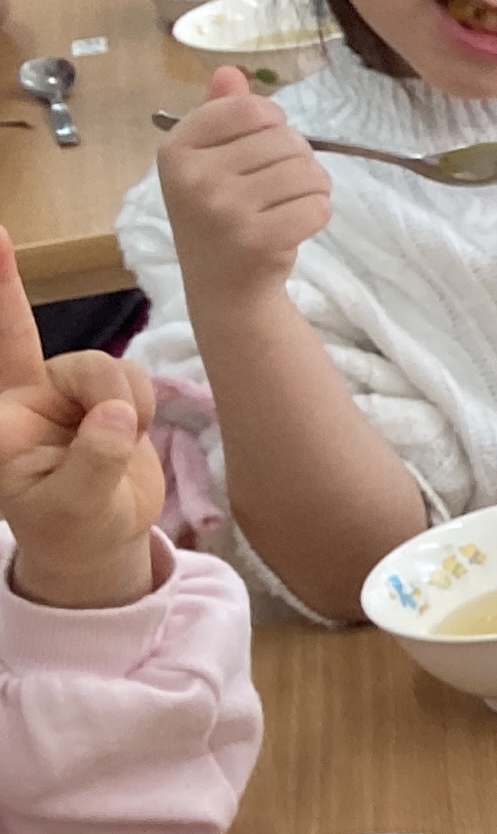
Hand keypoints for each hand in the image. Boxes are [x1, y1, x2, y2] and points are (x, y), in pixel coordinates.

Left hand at [0, 231, 163, 610]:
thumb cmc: (73, 531)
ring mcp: (68, 395)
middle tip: (117, 437)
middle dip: (107, 394)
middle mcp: (31, 397)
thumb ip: (94, 461)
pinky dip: (144, 406)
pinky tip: (131, 434)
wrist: (101, 544)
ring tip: (121, 447)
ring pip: (113, 369)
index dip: (0, 290)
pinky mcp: (105, 396)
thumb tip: (116, 414)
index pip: (1, 344)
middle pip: (79, 363)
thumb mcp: (77, 507)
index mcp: (6, 421)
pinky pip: (136, 377)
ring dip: (130, 407)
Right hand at [157, 66, 331, 300]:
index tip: (261, 148)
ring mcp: (224, 210)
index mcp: (177, 149)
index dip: (274, 124)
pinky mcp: (258, 240)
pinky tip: (292, 226)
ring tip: (285, 205)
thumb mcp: (207, 161)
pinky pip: (318, 206)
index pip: (252, 108)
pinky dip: (317, 214)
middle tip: (275, 187)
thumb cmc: (219, 213)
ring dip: (312, 186)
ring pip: (308, 171)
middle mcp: (194, 177)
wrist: (222, 285)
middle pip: (286, 139)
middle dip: (296, 159)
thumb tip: (229, 71)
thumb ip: (220, 115)